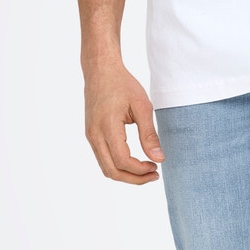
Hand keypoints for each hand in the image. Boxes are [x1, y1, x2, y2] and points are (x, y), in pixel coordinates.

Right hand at [84, 62, 164, 183]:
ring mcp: (90, 136)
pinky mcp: (91, 134)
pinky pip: (103, 158)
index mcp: (107, 128)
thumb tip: (159, 158)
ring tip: (146, 170)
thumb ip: (149, 135)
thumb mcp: (142, 106)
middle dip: (134, 179)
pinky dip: (118, 165)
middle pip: (112, 171)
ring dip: (126, 174)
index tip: (156, 166)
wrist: (100, 70)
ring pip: (106, 168)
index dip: (141, 170)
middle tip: (154, 175)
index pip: (123, 161)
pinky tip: (134, 161)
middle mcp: (94, 135)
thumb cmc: (122, 84)